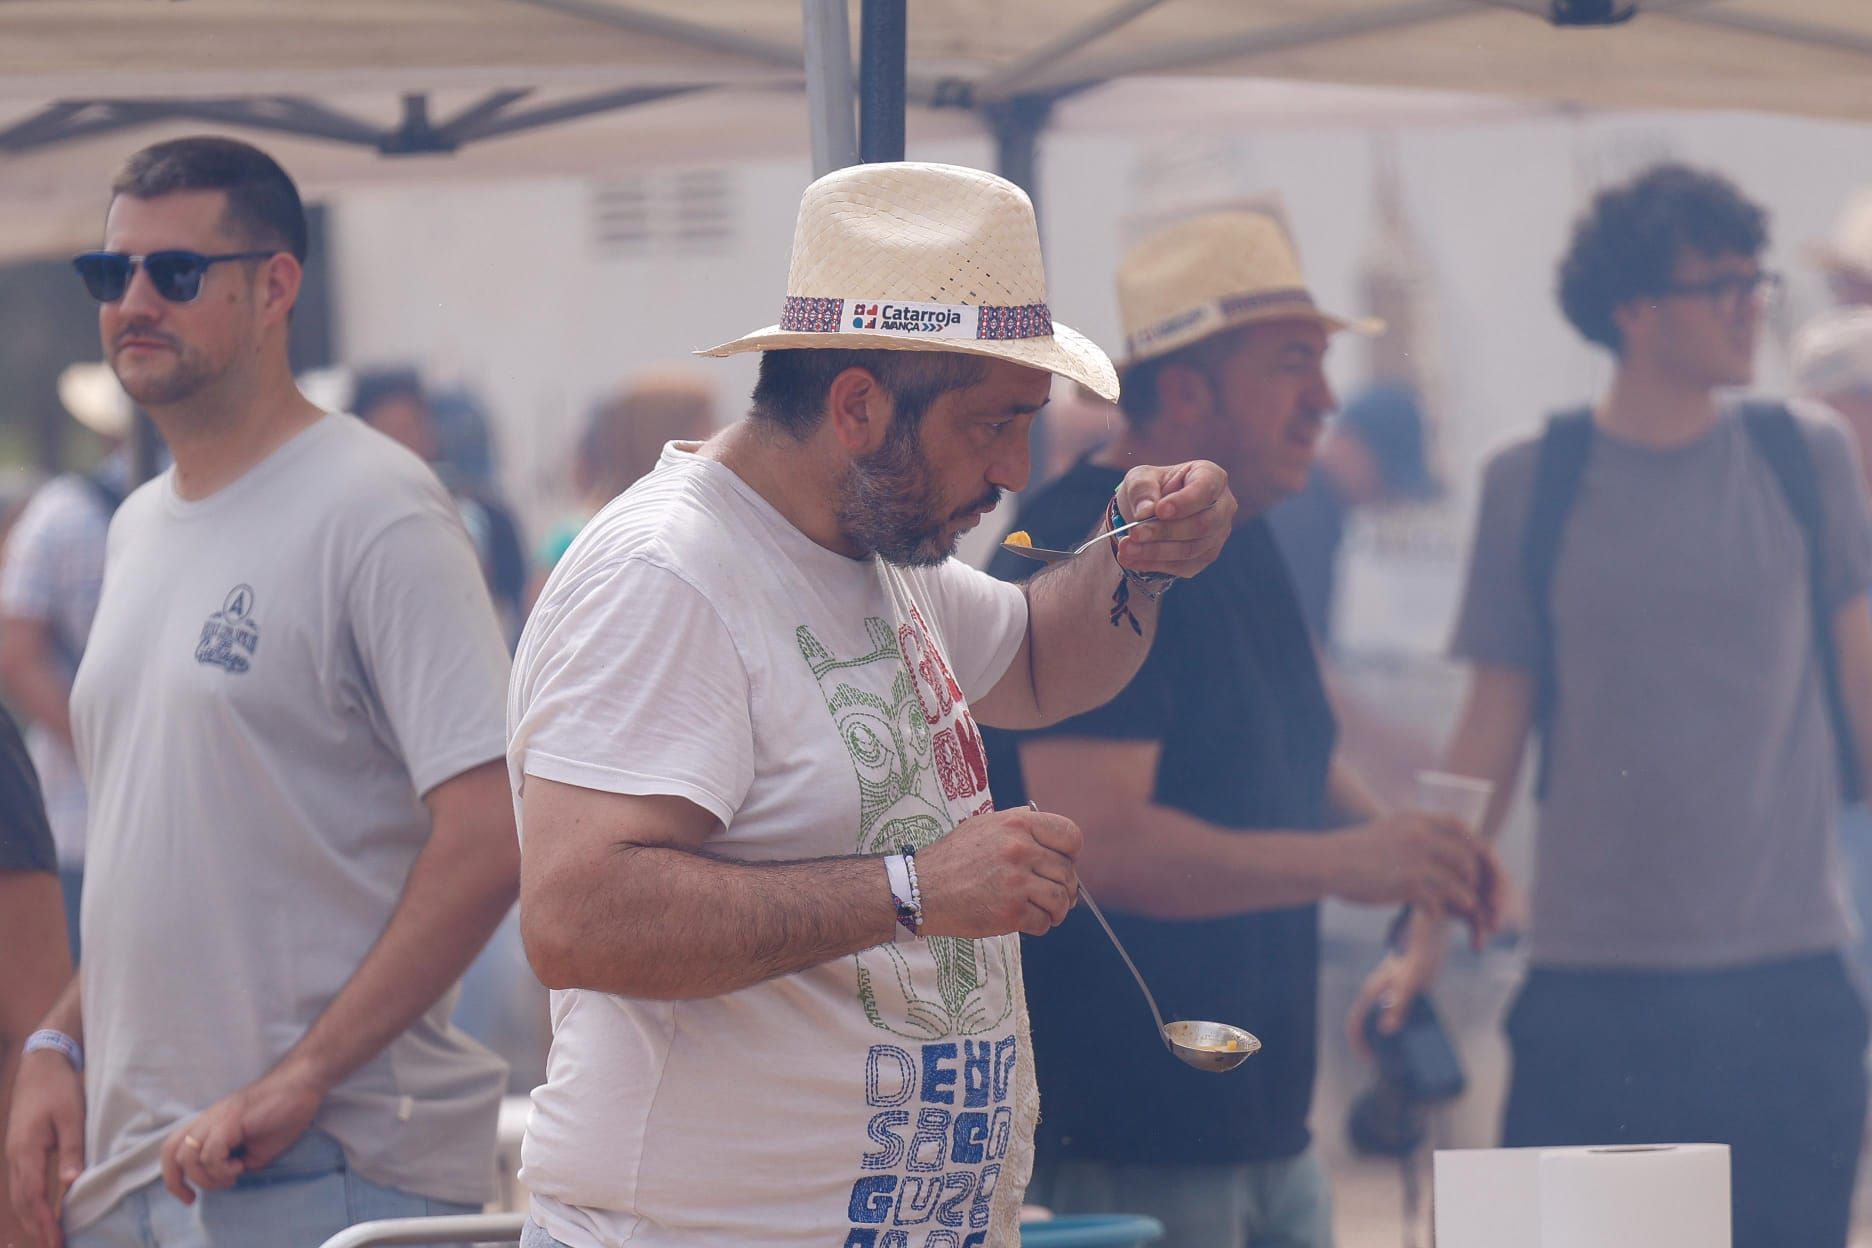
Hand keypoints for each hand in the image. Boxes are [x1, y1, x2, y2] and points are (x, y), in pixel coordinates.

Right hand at [5, 1048, 85, 1247]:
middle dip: (36, 1227)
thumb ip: (72, 1149)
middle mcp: (15, 1157)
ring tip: (47, 1238)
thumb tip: (71, 1183)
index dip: (44, 1222)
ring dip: (31, 1218)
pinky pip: (22, 1184)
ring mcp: (15, 1154)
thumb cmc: (58, 1088)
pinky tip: (40, 1212)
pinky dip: (30, 1203)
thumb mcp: (72, 1116)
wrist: (40, 1064)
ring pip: (19, 1195)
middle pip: (23, 1201)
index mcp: (27, 1151)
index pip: (34, 1196)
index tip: (56, 1242)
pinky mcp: (20, 1149)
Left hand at [159, 1065, 323, 1204]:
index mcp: (210, 1124)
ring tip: (233, 1175)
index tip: (189, 1198)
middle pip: (172, 1151)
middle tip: (193, 1198)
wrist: (302, 1087)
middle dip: (176, 1181)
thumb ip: (236, 1163)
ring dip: (207, 1177)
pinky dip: (221, 1168)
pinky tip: (241, 1166)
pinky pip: (211, 1152)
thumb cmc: (284, 1115)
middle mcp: (207, 1119)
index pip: (174, 1148)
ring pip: (189, 1155)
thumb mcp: (256, 1151)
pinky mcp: (231, 1120)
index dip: (173, 1177)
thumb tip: (227, 1177)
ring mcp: (217, 1118)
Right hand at [916, 807, 1080, 938]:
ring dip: (1056, 910)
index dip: (1071, 853)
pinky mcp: (1011, 912)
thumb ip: (1017, 823)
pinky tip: (1024, 919)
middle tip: (1054, 894)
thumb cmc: (951, 859)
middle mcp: (1020, 850)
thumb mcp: (983, 826)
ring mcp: (1016, 882)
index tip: (1063, 863)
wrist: (920, 890)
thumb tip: (1047, 829)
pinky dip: (1039, 925)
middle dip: (1065, 887)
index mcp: (1017, 824)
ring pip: (1061, 899)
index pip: (1070, 835)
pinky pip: (1044, 922)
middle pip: (1068, 872)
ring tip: (1044, 910)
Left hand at [1113, 461, 1235, 578]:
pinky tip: (1131, 560)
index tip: (1159, 510)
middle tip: (1134, 533)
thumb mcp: (1140, 478)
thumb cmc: (1151, 488)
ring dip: (1155, 551)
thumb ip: (1142, 490)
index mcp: (1211, 477)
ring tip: (1126, 549)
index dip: (1184, 502)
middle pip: (1201, 524)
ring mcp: (1218, 534)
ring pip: (1191, 549)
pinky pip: (1183, 566)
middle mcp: (1223, 506)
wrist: (1149, 513)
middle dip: (1164, 531)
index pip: (1205, 489)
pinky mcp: (1206, 556)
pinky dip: (1154, 564)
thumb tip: (1145, 512)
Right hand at [1327, 811, 1500, 927]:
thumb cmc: (1354, 850)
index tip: (1472, 858)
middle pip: (1466, 856)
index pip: (1459, 825)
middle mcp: (1420, 836)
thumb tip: (1435, 845)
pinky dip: (1438, 912)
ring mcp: (1416, 861)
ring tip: (1460, 907)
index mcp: (1415, 819)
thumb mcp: (1387, 830)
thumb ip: (1412, 833)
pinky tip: (1431, 914)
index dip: (1472, 843)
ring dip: (1462, 899)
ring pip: (1458, 884)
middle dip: (1472, 876)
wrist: (1329, 862)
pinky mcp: (1409, 885)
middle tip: (1469, 889)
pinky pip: (1438, 904)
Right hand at [1346, 909, 1448, 1057]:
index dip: (1359, 1046)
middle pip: (1365, 1024)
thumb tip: (1385, 1030)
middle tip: (1391, 1063)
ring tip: (1404, 1051)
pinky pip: (1391, 1012)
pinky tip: (1415, 1031)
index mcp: (1372, 992)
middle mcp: (1375, 992)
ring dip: (1386, 1038)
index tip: (1373, 1062)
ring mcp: (1386, 990)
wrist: (1430, 928)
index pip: (1354, 1024)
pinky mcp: (1398, 988)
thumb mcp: (1412, 982)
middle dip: (1374, 1046)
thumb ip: (1399, 1005)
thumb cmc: (1421, 952)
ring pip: (1378, 1019)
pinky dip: (1398, 1026)